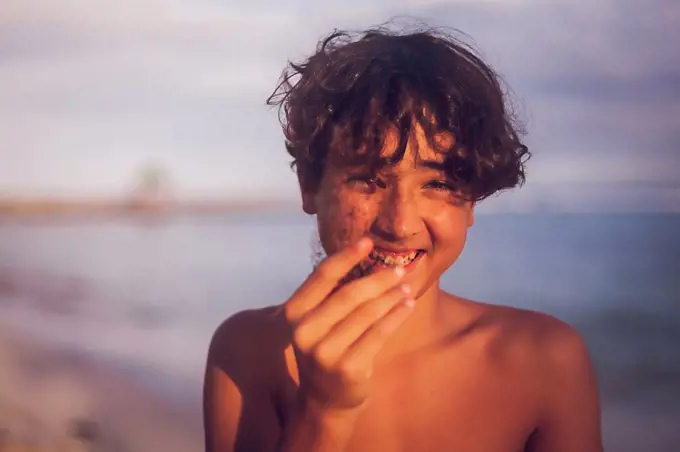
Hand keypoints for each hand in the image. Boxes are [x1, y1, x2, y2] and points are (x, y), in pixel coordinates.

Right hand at [284, 237, 413, 412]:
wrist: (324, 401)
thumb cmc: (324, 350)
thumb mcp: (316, 322)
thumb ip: (331, 295)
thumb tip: (365, 256)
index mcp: (294, 313)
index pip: (322, 276)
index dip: (346, 256)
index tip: (367, 241)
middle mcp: (305, 331)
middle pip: (349, 294)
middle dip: (378, 278)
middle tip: (400, 268)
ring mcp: (325, 352)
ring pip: (367, 314)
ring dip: (391, 296)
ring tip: (406, 286)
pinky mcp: (348, 367)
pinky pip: (378, 334)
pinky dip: (396, 316)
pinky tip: (407, 306)